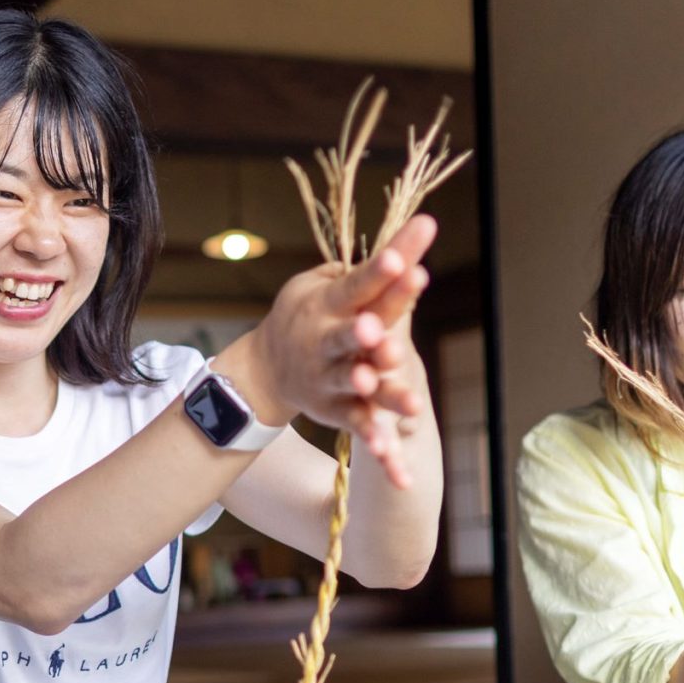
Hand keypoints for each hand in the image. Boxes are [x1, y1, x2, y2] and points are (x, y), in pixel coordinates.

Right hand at [241, 215, 437, 470]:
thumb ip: (371, 265)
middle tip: (378, 329)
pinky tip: (390, 452)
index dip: (378, 274)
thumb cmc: (306, 314)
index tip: (401, 260)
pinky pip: (356, 424)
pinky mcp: (334, 410)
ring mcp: (328, 378)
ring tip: (408, 399)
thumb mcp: (322, 281)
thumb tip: (419, 230)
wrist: (264, 369)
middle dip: (362, 333)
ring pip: (355, 383)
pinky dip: (372, 437)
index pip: (357, 285)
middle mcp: (325, 341)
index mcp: (326, 303)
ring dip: (374, 387)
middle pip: (347, 336)